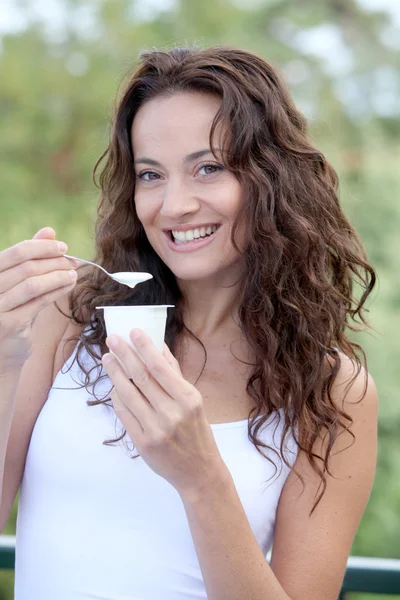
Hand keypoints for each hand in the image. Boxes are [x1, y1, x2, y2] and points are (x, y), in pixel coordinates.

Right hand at [0, 227, 78, 370]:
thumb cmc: (7, 311)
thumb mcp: (15, 282)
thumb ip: (28, 257)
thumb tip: (48, 231)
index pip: (15, 252)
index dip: (42, 247)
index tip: (63, 247)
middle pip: (26, 267)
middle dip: (54, 262)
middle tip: (73, 262)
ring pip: (33, 284)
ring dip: (58, 276)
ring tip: (74, 273)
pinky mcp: (9, 325)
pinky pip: (38, 303)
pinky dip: (56, 291)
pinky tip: (68, 286)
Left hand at [101, 329, 229, 498]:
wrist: (199, 471)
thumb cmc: (197, 431)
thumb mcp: (193, 400)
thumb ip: (175, 374)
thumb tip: (158, 346)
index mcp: (188, 399)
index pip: (160, 367)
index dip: (145, 347)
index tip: (133, 331)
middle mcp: (172, 413)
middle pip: (141, 377)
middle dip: (124, 355)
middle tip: (112, 339)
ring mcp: (155, 429)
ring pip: (128, 394)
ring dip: (115, 373)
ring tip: (108, 358)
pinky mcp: (142, 443)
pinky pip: (124, 413)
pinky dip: (117, 397)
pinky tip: (114, 385)